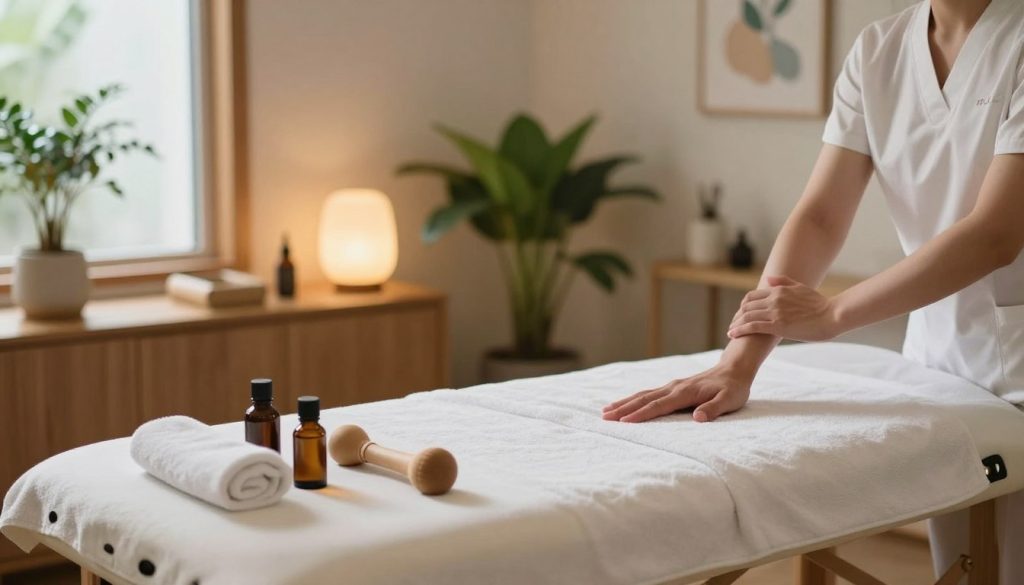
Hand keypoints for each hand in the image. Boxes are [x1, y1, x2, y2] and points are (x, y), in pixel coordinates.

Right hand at [601, 363, 752, 422]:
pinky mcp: (672, 387)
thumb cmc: (733, 388)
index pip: (659, 405)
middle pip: (644, 399)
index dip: (641, 414)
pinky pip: (648, 394)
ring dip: (624, 403)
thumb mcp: (730, 400)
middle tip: (605, 417)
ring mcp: (672, 386)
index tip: (624, 421)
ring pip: (643, 395)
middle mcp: (674, 387)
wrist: (734, 369)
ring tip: (606, 411)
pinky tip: (625, 403)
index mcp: (685, 392)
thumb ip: (714, 409)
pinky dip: (633, 399)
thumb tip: (698, 418)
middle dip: (624, 408)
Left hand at [728, 275, 840, 341]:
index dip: (743, 306)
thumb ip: (783, 282)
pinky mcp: (777, 325)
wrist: (832, 316)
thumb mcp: (800, 288)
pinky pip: (753, 326)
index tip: (740, 314)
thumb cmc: (820, 304)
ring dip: (736, 324)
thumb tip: (767, 279)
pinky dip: (740, 330)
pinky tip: (733, 335)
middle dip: (737, 316)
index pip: (752, 296)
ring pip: (747, 316)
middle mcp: (774, 299)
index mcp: (778, 291)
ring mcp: (775, 312)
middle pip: (746, 306)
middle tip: (733, 325)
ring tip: (730, 332)